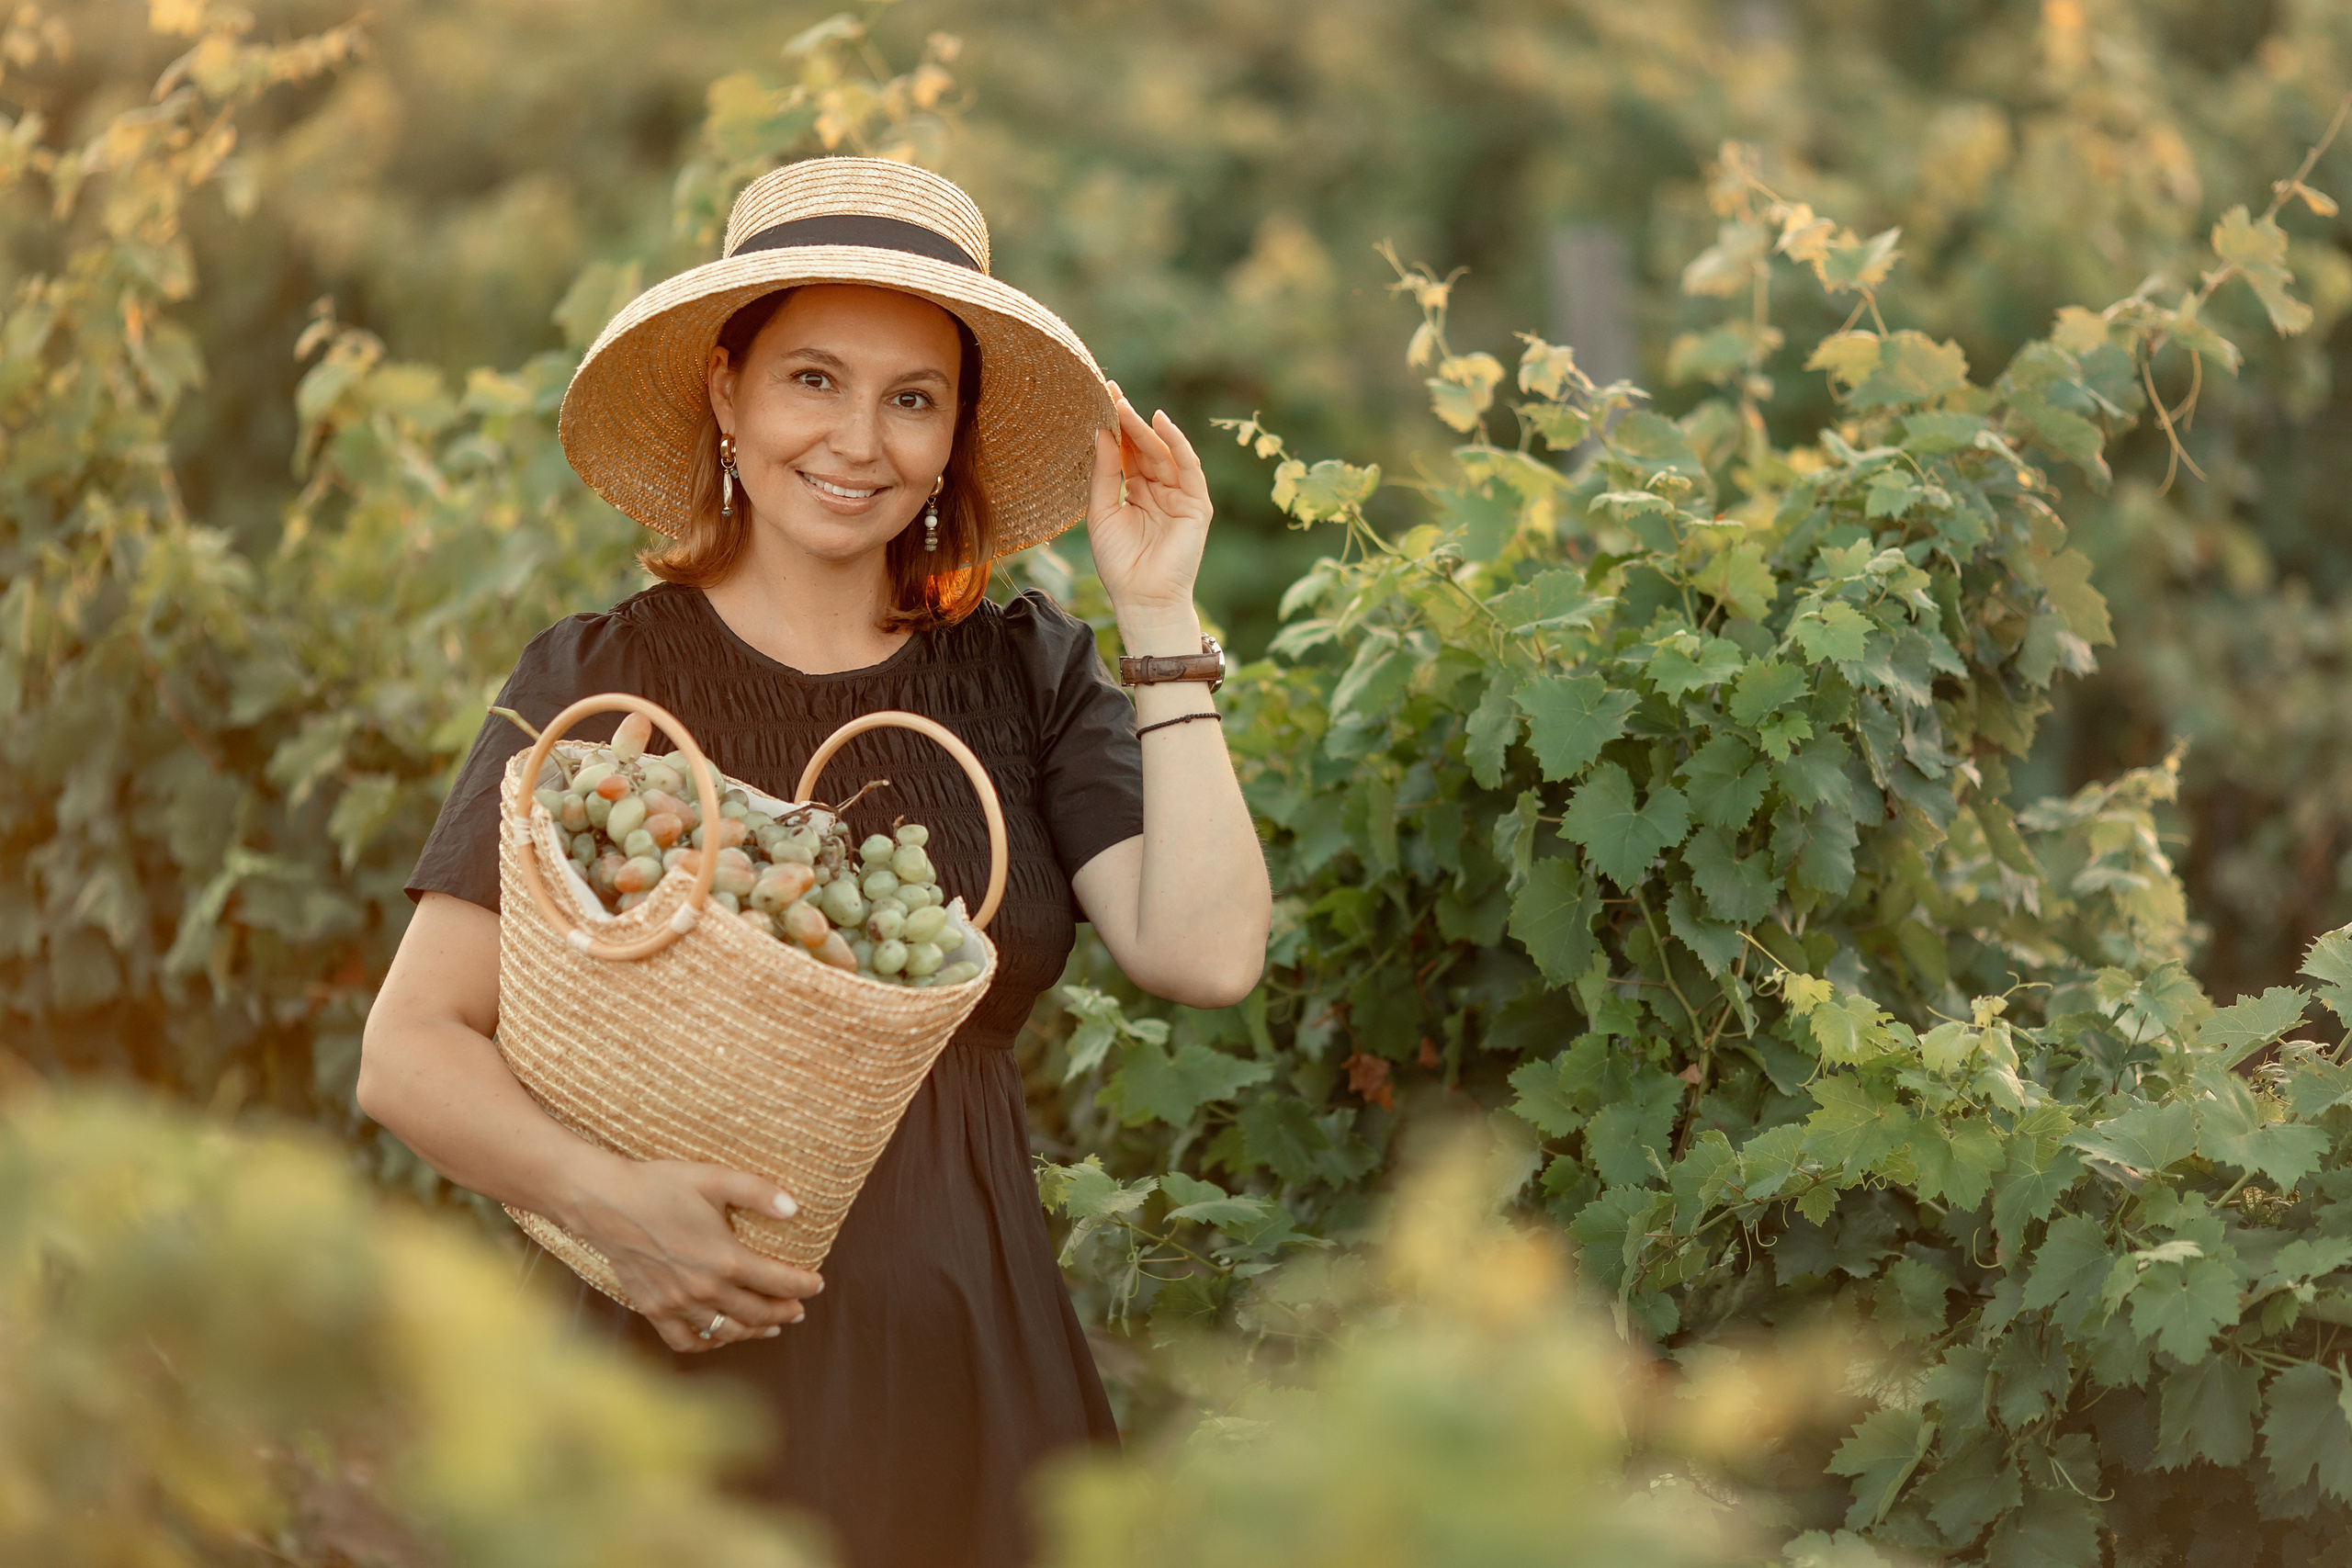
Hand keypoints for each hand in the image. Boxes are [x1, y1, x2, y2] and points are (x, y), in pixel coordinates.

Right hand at [565, 1156, 824, 1352]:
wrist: (606, 1203)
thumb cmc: (661, 1186)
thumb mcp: (715, 1178)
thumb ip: (758, 1192)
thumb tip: (796, 1208)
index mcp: (726, 1259)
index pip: (779, 1282)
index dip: (804, 1285)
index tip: (817, 1284)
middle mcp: (705, 1289)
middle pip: (757, 1313)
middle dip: (783, 1312)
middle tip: (798, 1309)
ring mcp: (677, 1304)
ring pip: (726, 1331)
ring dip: (753, 1331)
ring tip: (769, 1326)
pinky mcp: (653, 1309)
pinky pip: (685, 1341)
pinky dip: (706, 1343)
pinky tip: (718, 1335)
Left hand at [1085, 382, 1212, 632]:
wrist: (1142, 598)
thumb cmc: (1118, 563)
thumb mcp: (1101, 511)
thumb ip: (1104, 472)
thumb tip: (1101, 431)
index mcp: (1136, 492)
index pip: (1126, 452)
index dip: (1115, 427)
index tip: (1099, 398)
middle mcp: (1159, 490)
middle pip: (1144, 448)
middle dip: (1128, 420)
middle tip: (1110, 391)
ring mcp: (1180, 496)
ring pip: (1163, 453)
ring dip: (1146, 429)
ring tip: (1125, 405)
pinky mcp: (1197, 504)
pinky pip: (1188, 467)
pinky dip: (1176, 444)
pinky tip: (1160, 423)